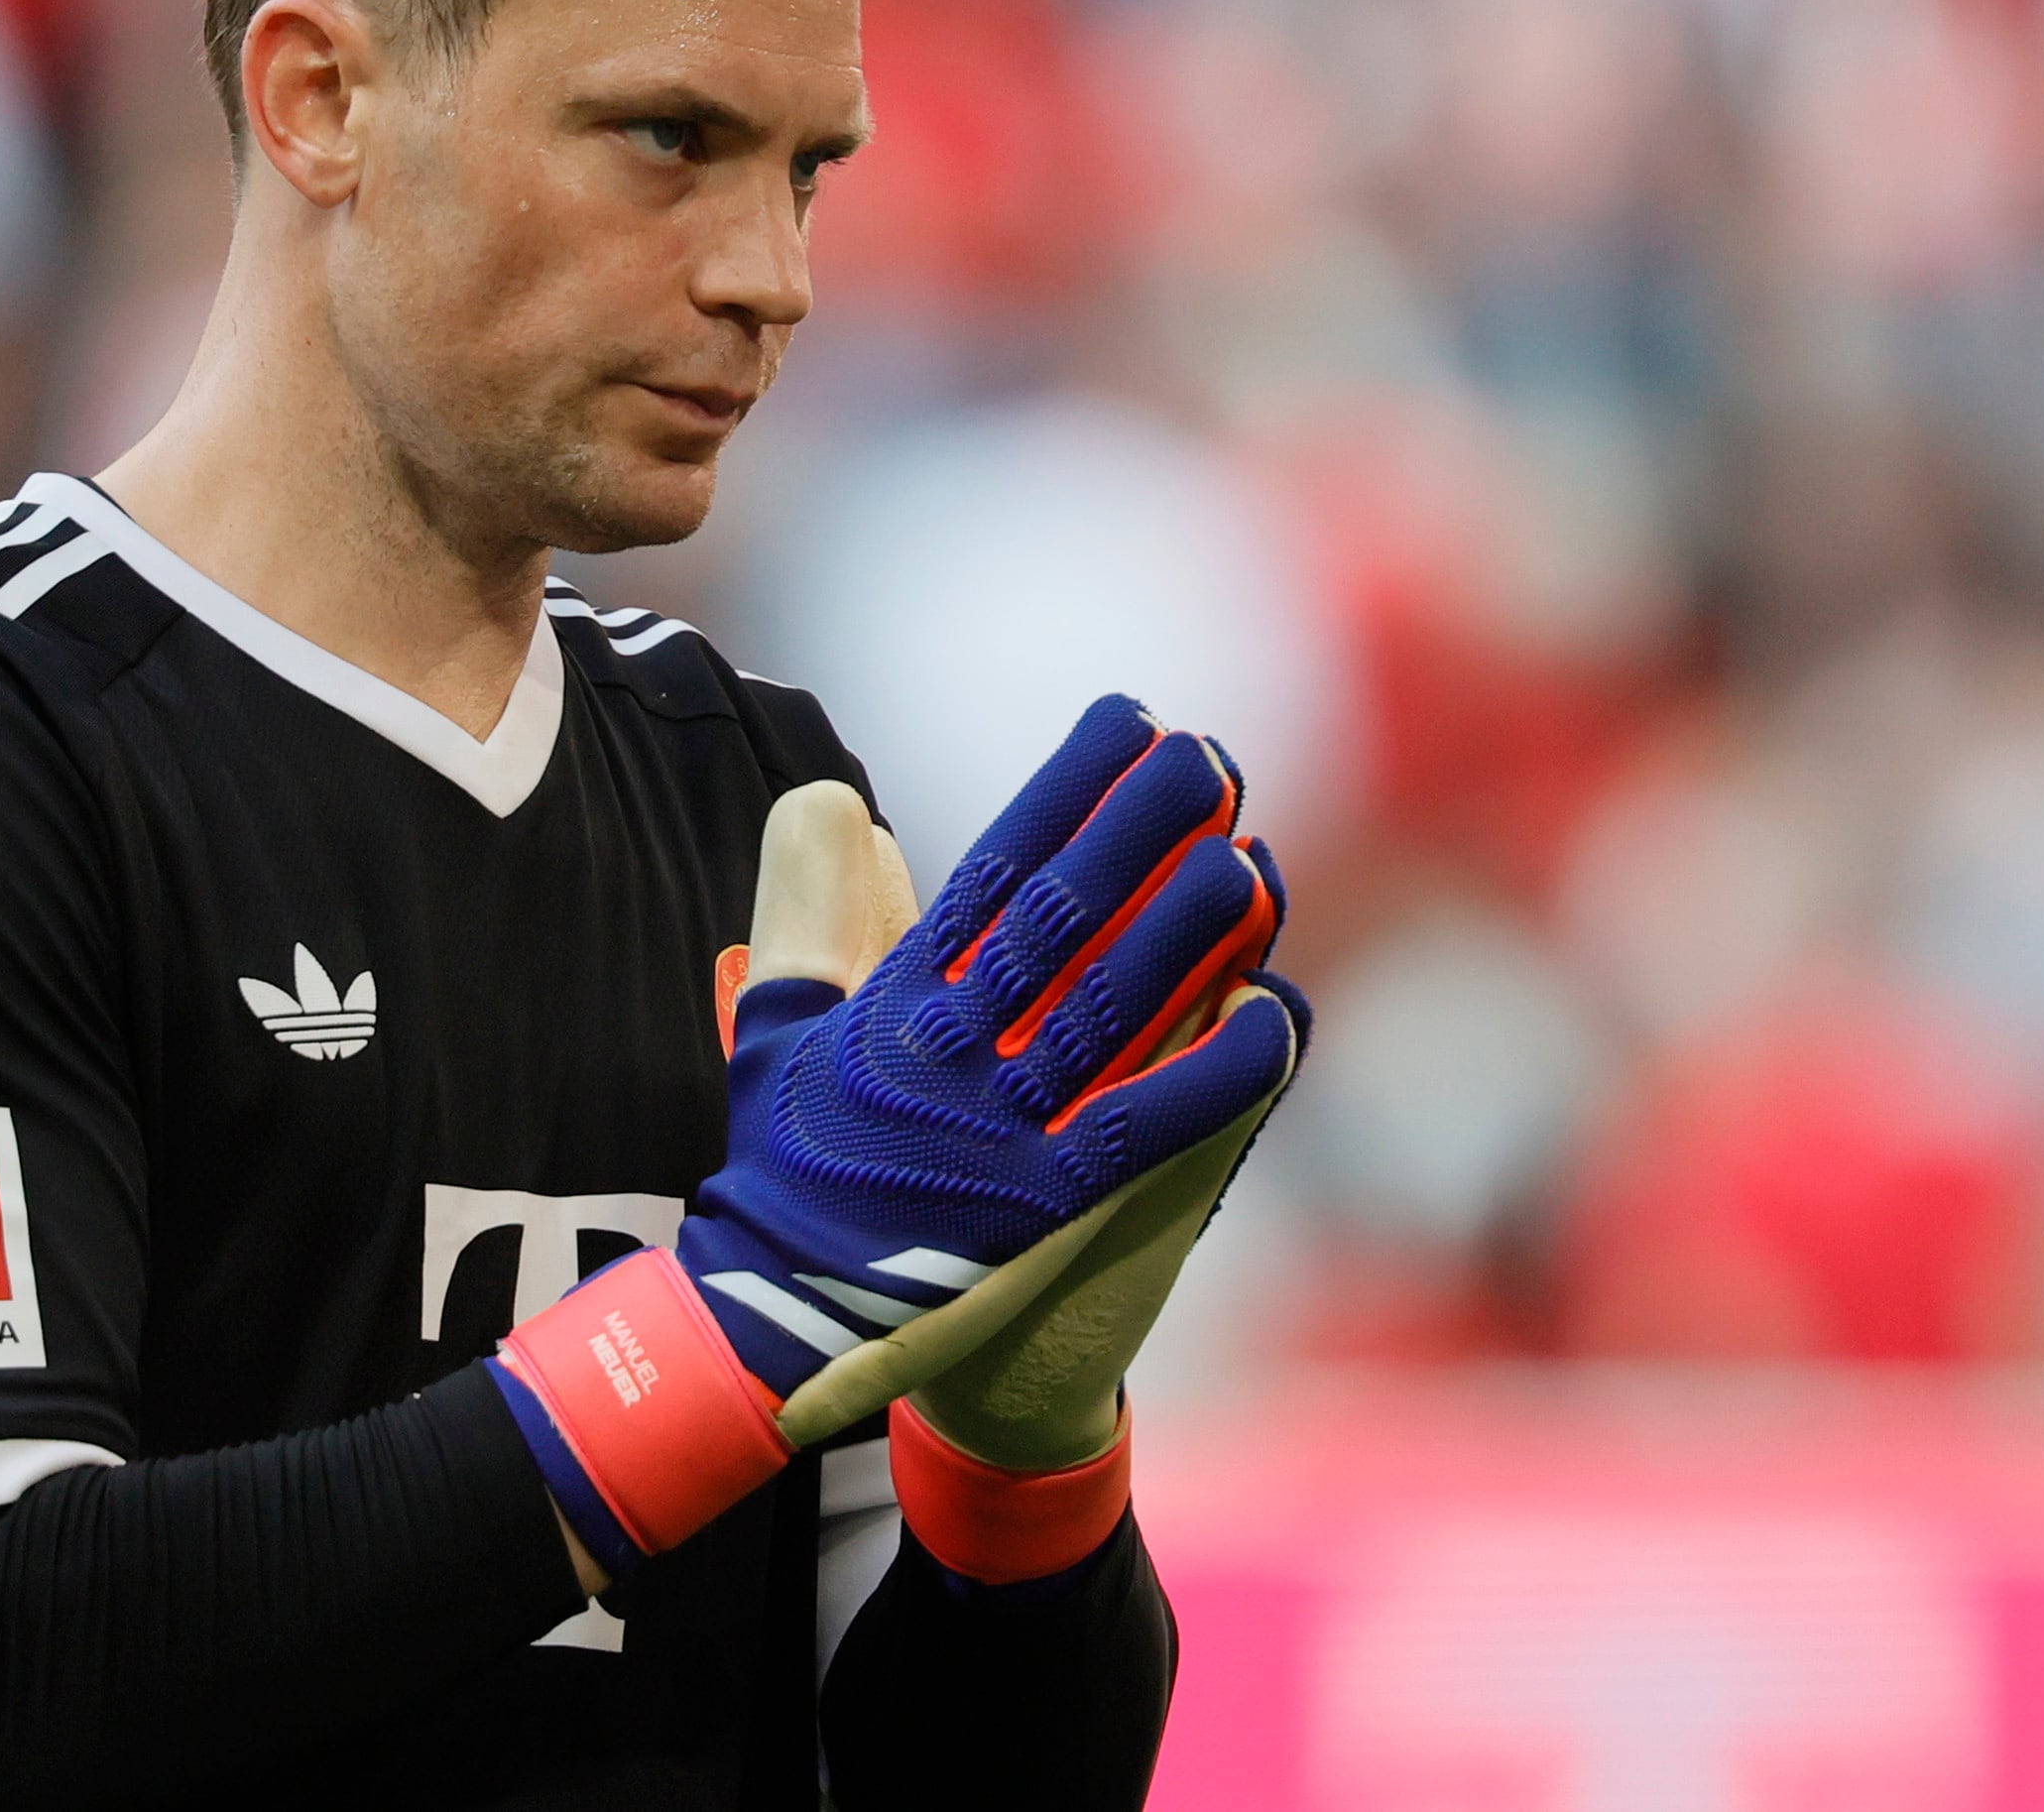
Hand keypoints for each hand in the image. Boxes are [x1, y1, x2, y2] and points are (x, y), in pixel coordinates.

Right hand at [489, 696, 1294, 1571]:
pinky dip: (1208, 1073)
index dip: (1065, 791)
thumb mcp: (774, 1030)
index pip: (992, 872)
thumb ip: (808, 912)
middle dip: (1136, 833)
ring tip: (1247, 855)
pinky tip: (1269, 1013)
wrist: (776, 1323)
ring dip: (1182, 932)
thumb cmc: (790, 1170)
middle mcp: (946, 1057)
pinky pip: (1139, 1128)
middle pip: (1058, 922)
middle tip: (1208, 758)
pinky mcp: (1041, 1212)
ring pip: (1104, 1011)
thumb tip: (838, 802)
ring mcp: (995, 1135)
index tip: (1128, 721)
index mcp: (890, 1005)